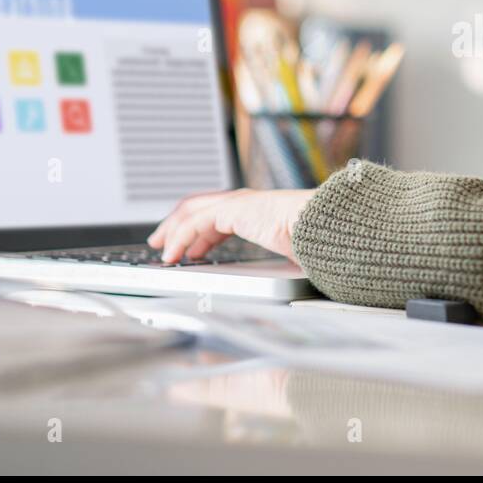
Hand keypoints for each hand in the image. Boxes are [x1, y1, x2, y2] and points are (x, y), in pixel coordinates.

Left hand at [147, 188, 314, 263]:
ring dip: (172, 230)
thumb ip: (273, 261)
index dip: (197, 229)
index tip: (188, 248)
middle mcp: (245, 203)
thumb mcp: (287, 253)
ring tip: (162, 249)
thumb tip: (276, 279)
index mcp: (257, 211)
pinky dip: (179, 237)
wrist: (321, 227)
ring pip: (191, 212)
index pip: (217, 213)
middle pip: (198, 207)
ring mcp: (238, 203)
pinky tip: (173, 254)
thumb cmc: (313, 239)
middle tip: (162, 242)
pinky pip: (195, 222)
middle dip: (176, 224)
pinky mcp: (232, 209)